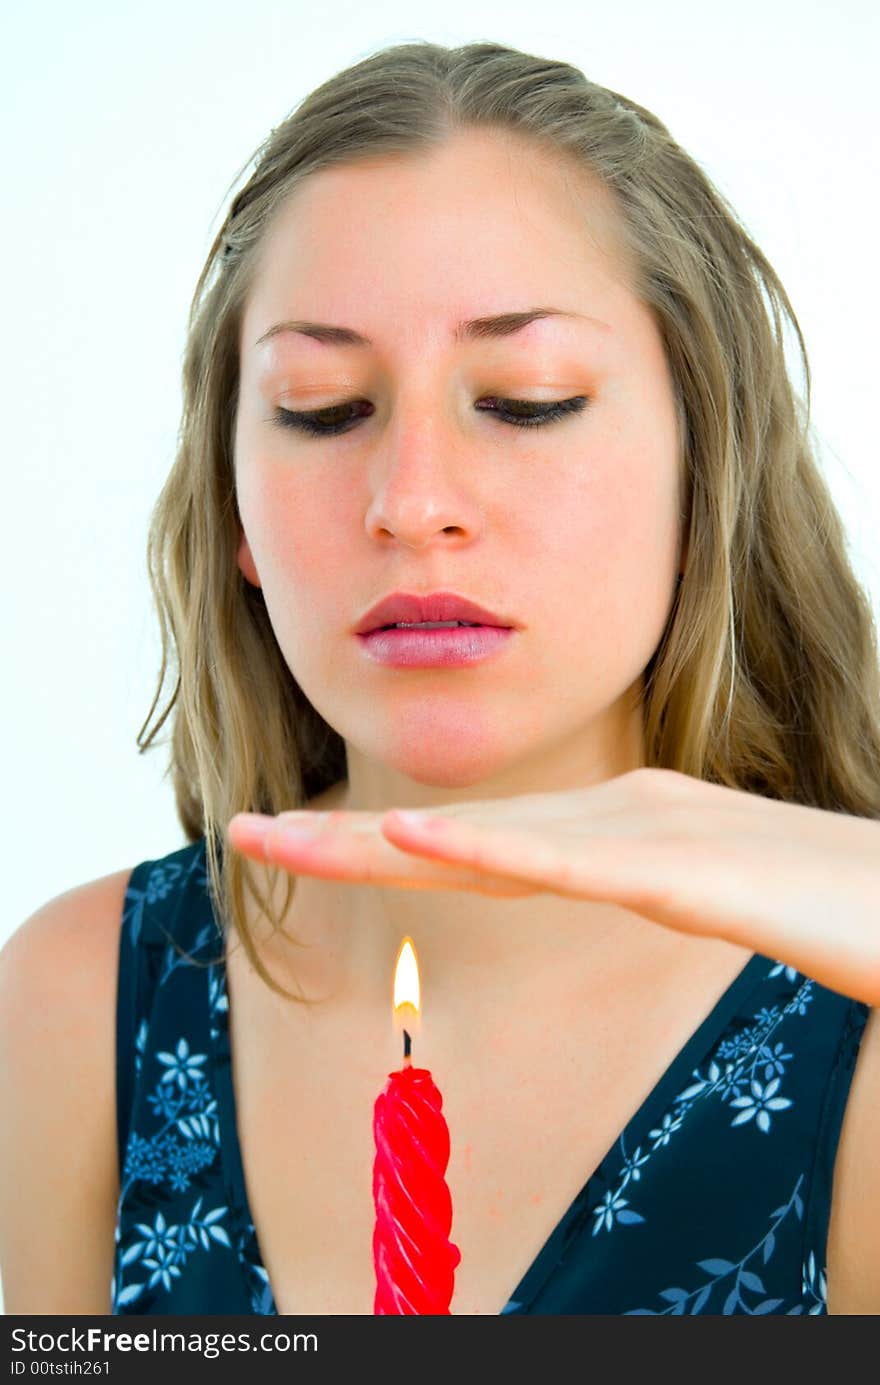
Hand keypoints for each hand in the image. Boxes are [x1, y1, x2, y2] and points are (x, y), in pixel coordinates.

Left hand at [227, 768, 879, 1006]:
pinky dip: (489, 850)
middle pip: (464, 834)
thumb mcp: (729, 893)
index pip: (485, 842)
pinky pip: (575, 866)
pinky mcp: (697, 873)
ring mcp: (659, 839)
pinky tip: (413, 843)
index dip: (385, 842)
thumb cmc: (842, 899)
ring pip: (494, 841)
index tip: (303, 843)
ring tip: (273, 833)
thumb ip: (666, 883)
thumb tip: (619, 878)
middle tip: (243, 827)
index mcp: (629, 829)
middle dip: (347, 834)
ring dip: (377, 838)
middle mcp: (627, 818)